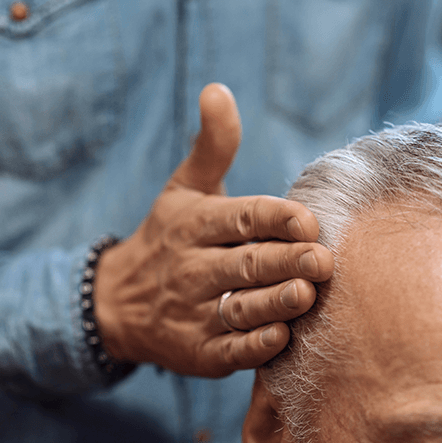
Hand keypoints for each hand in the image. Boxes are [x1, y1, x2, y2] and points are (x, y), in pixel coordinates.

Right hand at [94, 84, 333, 376]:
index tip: (308, 218)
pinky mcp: (199, 353)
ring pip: (238, 308)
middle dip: (284, 260)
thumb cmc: (169, 238)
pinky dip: (253, 346)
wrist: (118, 304)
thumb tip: (218, 89)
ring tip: (306, 293)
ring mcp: (193, 313)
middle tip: (323, 258)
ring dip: (273, 302)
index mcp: (194, 224)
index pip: (238, 217)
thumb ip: (212, 146)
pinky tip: (281, 337)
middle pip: (244, 263)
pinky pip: (228, 351)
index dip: (273, 217)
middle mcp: (192, 268)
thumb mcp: (184, 189)